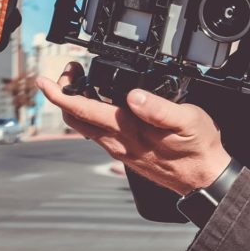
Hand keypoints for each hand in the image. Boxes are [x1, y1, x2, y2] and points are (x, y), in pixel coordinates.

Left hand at [35, 62, 232, 194]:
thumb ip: (160, 109)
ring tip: (86, 81)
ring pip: (86, 127)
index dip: (60, 94)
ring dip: (78, 103)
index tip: (45, 80)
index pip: (83, 110)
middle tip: (72, 72)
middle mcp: (118, 143)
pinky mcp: (126, 152)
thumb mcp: (188, 121)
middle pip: (75, 119)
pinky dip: (93, 114)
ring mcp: (120, 150)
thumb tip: (134, 96)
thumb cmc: (198, 149)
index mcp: (129, 131)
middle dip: (65, 94)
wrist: (204, 178)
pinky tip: (104, 103)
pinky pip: (100, 133)